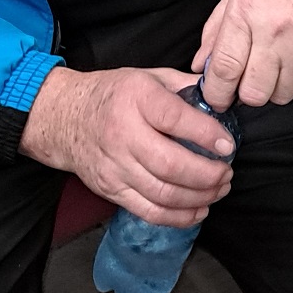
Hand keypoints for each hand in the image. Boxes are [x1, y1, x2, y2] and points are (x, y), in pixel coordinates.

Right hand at [20, 64, 233, 228]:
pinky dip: (178, 217)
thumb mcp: (149, 76)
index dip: (206, 135)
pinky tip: (198, 209)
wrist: (65, 117)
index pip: (175, 120)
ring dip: (198, 197)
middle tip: (227, 172)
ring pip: (162, 194)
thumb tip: (221, 98)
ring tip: (219, 190)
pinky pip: (148, 211)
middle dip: (207, 175)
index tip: (227, 145)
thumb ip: (184, 87)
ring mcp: (115, 166)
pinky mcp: (111, 190)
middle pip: (170, 165)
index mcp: (136, 99)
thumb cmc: (113, 94)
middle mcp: (123, 134)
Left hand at [194, 0, 292, 109]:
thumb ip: (216, 29)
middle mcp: (277, 30)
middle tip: (250, 77)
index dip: (216, 93)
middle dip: (247, 92)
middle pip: (254, 93)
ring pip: (282, 96)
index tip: (217, 98)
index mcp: (247, 11)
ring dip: (276, 87)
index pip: (225, 70)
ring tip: (278, 62)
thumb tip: (201, 66)